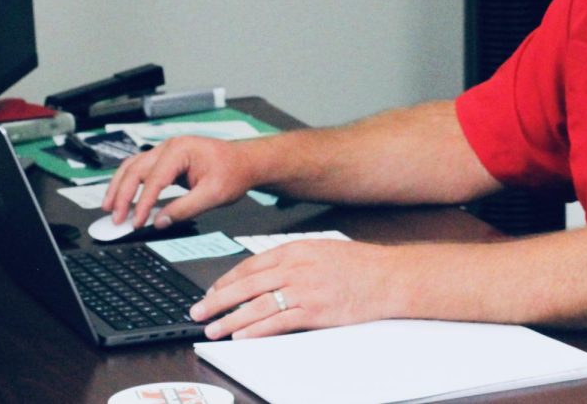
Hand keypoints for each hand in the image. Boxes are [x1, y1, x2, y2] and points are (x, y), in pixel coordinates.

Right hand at [101, 135, 255, 228]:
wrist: (245, 162)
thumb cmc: (234, 172)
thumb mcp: (215, 195)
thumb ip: (186, 209)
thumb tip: (160, 221)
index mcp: (181, 150)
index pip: (154, 179)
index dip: (142, 203)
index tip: (136, 222)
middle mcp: (169, 147)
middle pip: (135, 169)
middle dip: (121, 195)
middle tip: (114, 217)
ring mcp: (166, 152)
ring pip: (132, 167)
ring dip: (118, 187)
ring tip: (108, 207)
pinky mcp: (166, 160)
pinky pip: (140, 169)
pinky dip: (128, 184)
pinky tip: (121, 197)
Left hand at [190, 239, 400, 338]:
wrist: (388, 277)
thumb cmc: (360, 265)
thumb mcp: (321, 250)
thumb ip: (294, 259)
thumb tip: (267, 272)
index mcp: (296, 249)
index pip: (251, 265)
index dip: (226, 279)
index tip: (211, 290)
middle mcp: (296, 267)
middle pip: (246, 285)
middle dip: (217, 299)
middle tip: (197, 310)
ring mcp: (305, 289)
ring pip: (257, 305)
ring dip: (230, 319)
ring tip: (212, 329)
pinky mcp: (315, 311)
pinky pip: (278, 322)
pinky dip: (256, 330)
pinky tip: (242, 336)